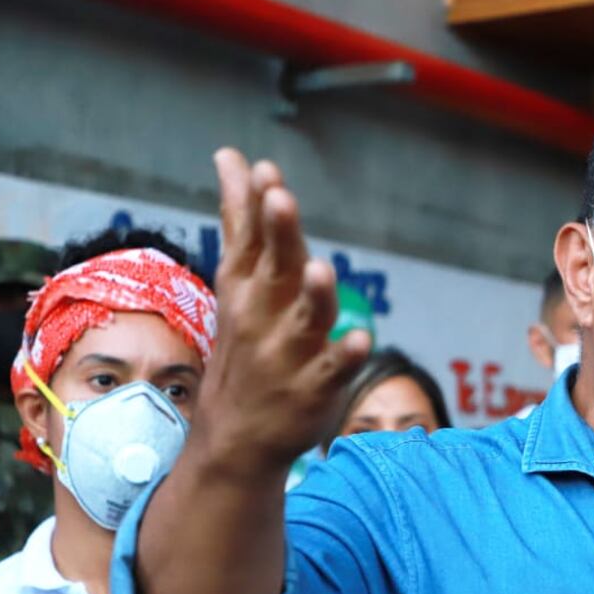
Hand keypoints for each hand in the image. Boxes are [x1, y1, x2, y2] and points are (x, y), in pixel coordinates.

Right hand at [195, 148, 370, 472]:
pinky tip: (361, 339)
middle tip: (280, 198)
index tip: (265, 172)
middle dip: (279, 234)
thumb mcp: (237, 281)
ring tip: (320, 269)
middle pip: (276, 269)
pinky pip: (333, 370)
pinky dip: (345, 356)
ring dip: (313, 294)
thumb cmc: (243, 343)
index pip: (252, 239)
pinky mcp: (313, 388)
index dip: (258, 206)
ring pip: (306, 318)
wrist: (234, 436)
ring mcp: (289, 354)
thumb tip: (232, 156)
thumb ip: (242, 219)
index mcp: (248, 286)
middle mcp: (264, 316)